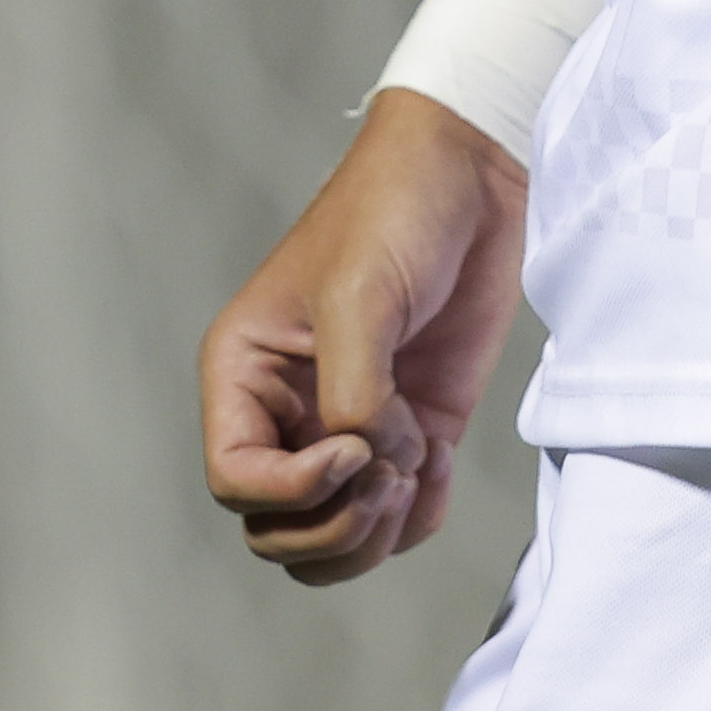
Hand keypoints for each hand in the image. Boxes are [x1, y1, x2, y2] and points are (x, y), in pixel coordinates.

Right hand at [197, 87, 531, 581]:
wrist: (474, 172)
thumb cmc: (394, 209)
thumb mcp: (357, 298)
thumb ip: (354, 396)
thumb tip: (376, 465)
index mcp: (245, 372)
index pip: (235, 482)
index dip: (290, 492)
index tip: (352, 451)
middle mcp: (288, 410)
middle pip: (278, 531)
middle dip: (334, 528)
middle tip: (388, 476)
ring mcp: (352, 426)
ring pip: (336, 538)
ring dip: (376, 534)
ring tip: (414, 470)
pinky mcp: (413, 428)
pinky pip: (402, 517)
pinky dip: (421, 513)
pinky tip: (440, 460)